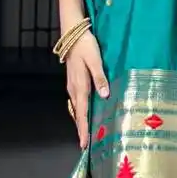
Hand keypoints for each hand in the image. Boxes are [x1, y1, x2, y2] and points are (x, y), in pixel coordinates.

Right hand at [65, 30, 108, 149]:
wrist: (72, 32)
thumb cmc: (85, 45)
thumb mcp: (95, 61)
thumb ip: (100, 78)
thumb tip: (104, 96)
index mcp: (80, 86)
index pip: (82, 113)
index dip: (83, 129)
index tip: (84, 144)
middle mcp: (74, 89)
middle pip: (78, 114)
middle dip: (81, 130)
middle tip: (86, 145)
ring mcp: (72, 85)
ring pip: (76, 108)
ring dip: (80, 121)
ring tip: (86, 134)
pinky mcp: (73, 81)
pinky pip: (76, 101)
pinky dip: (80, 111)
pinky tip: (85, 113)